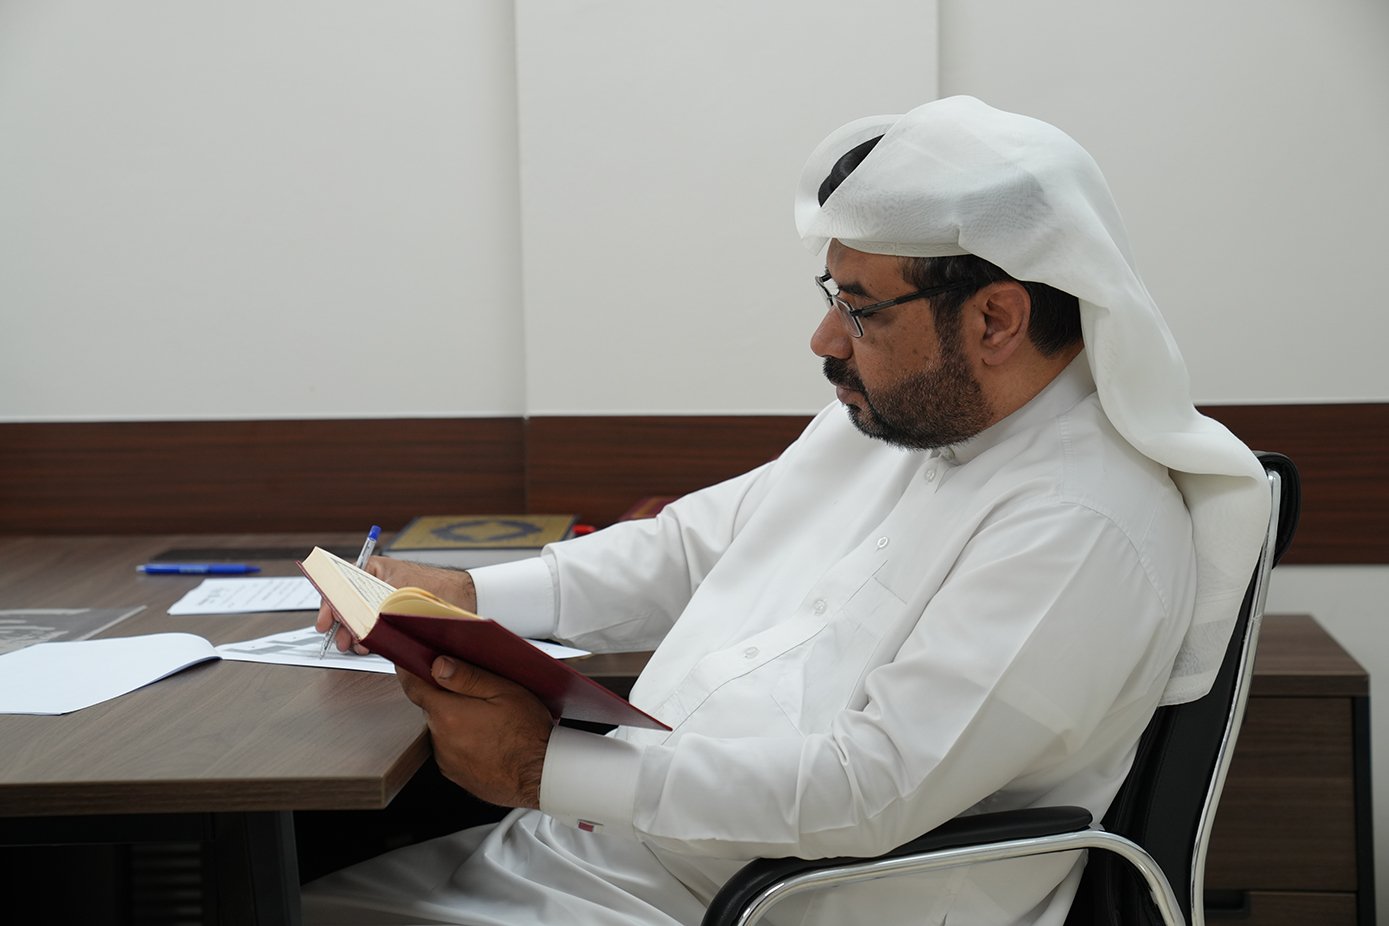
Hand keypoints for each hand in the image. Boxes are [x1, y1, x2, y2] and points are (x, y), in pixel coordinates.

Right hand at [315, 557, 477, 653]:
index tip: (325, 621)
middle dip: (342, 625)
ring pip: (360, 617)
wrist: (468, 599)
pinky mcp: (395, 615)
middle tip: (341, 641)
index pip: (341, 583)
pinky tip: (369, 646)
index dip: (330, 604)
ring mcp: (385, 600)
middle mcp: (378, 583)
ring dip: (355, 634)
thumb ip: (373, 605)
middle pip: (347, 604)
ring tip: (356, 647)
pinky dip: (370, 637)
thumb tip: (353, 618)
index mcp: (375, 568)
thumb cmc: (439, 588)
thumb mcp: (399, 596)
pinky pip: (375, 626)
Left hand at [398, 656, 554, 808]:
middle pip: (432, 707)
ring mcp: (446, 759)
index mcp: (449, 714)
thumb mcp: (503, 692)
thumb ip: (467, 677)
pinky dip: (462, 741)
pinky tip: (487, 739)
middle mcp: (441, 738)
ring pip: (442, 729)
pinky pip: (450, 749)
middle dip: (446, 697)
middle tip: (475, 694)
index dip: (409, 671)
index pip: (414, 687)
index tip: (408, 663)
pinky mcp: (455, 774)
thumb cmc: (527, 735)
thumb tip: (438, 665)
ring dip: (455, 721)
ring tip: (488, 721)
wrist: (540, 776)